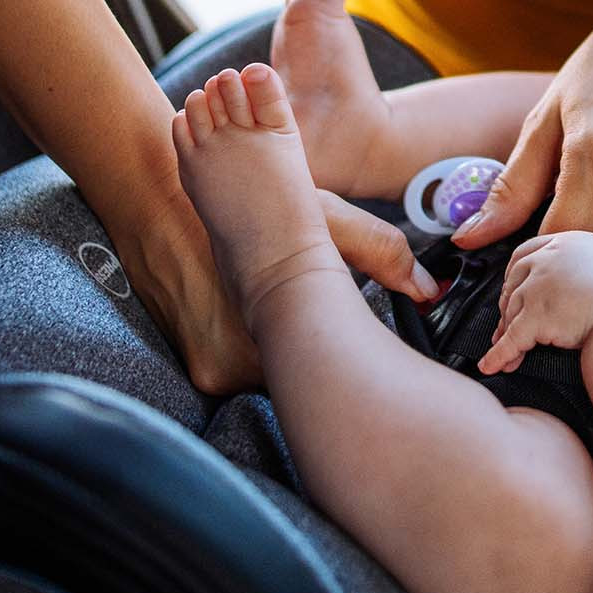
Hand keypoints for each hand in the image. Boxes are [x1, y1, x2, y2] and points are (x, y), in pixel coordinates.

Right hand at [114, 186, 438, 396]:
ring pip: (277, 382)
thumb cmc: (246, 211)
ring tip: (276, 315)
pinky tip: (247, 320)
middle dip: (319, 356)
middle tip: (319, 326)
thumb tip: (431, 290)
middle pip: (307, 379)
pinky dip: (252, 355)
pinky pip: (243, 380)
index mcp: (286, 328)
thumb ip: (378, 252)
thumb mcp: (319, 220)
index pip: (337, 366)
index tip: (364, 350)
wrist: (161, 210)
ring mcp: (218, 375)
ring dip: (284, 357)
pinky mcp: (201, 377)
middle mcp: (248, 364)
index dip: (353, 356)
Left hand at [478, 232, 592, 374]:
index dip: (516, 275)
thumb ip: (583, 265)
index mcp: (568, 241)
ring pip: (512, 311)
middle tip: (506, 325)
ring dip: (507, 334)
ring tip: (507, 352)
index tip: (513, 289)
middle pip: (514, 282)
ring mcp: (540, 285)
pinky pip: (512, 339)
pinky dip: (499, 355)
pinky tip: (492, 365)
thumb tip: (569, 285)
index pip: (527, 253)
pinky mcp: (536, 315)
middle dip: (509, 306)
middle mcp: (549, 258)